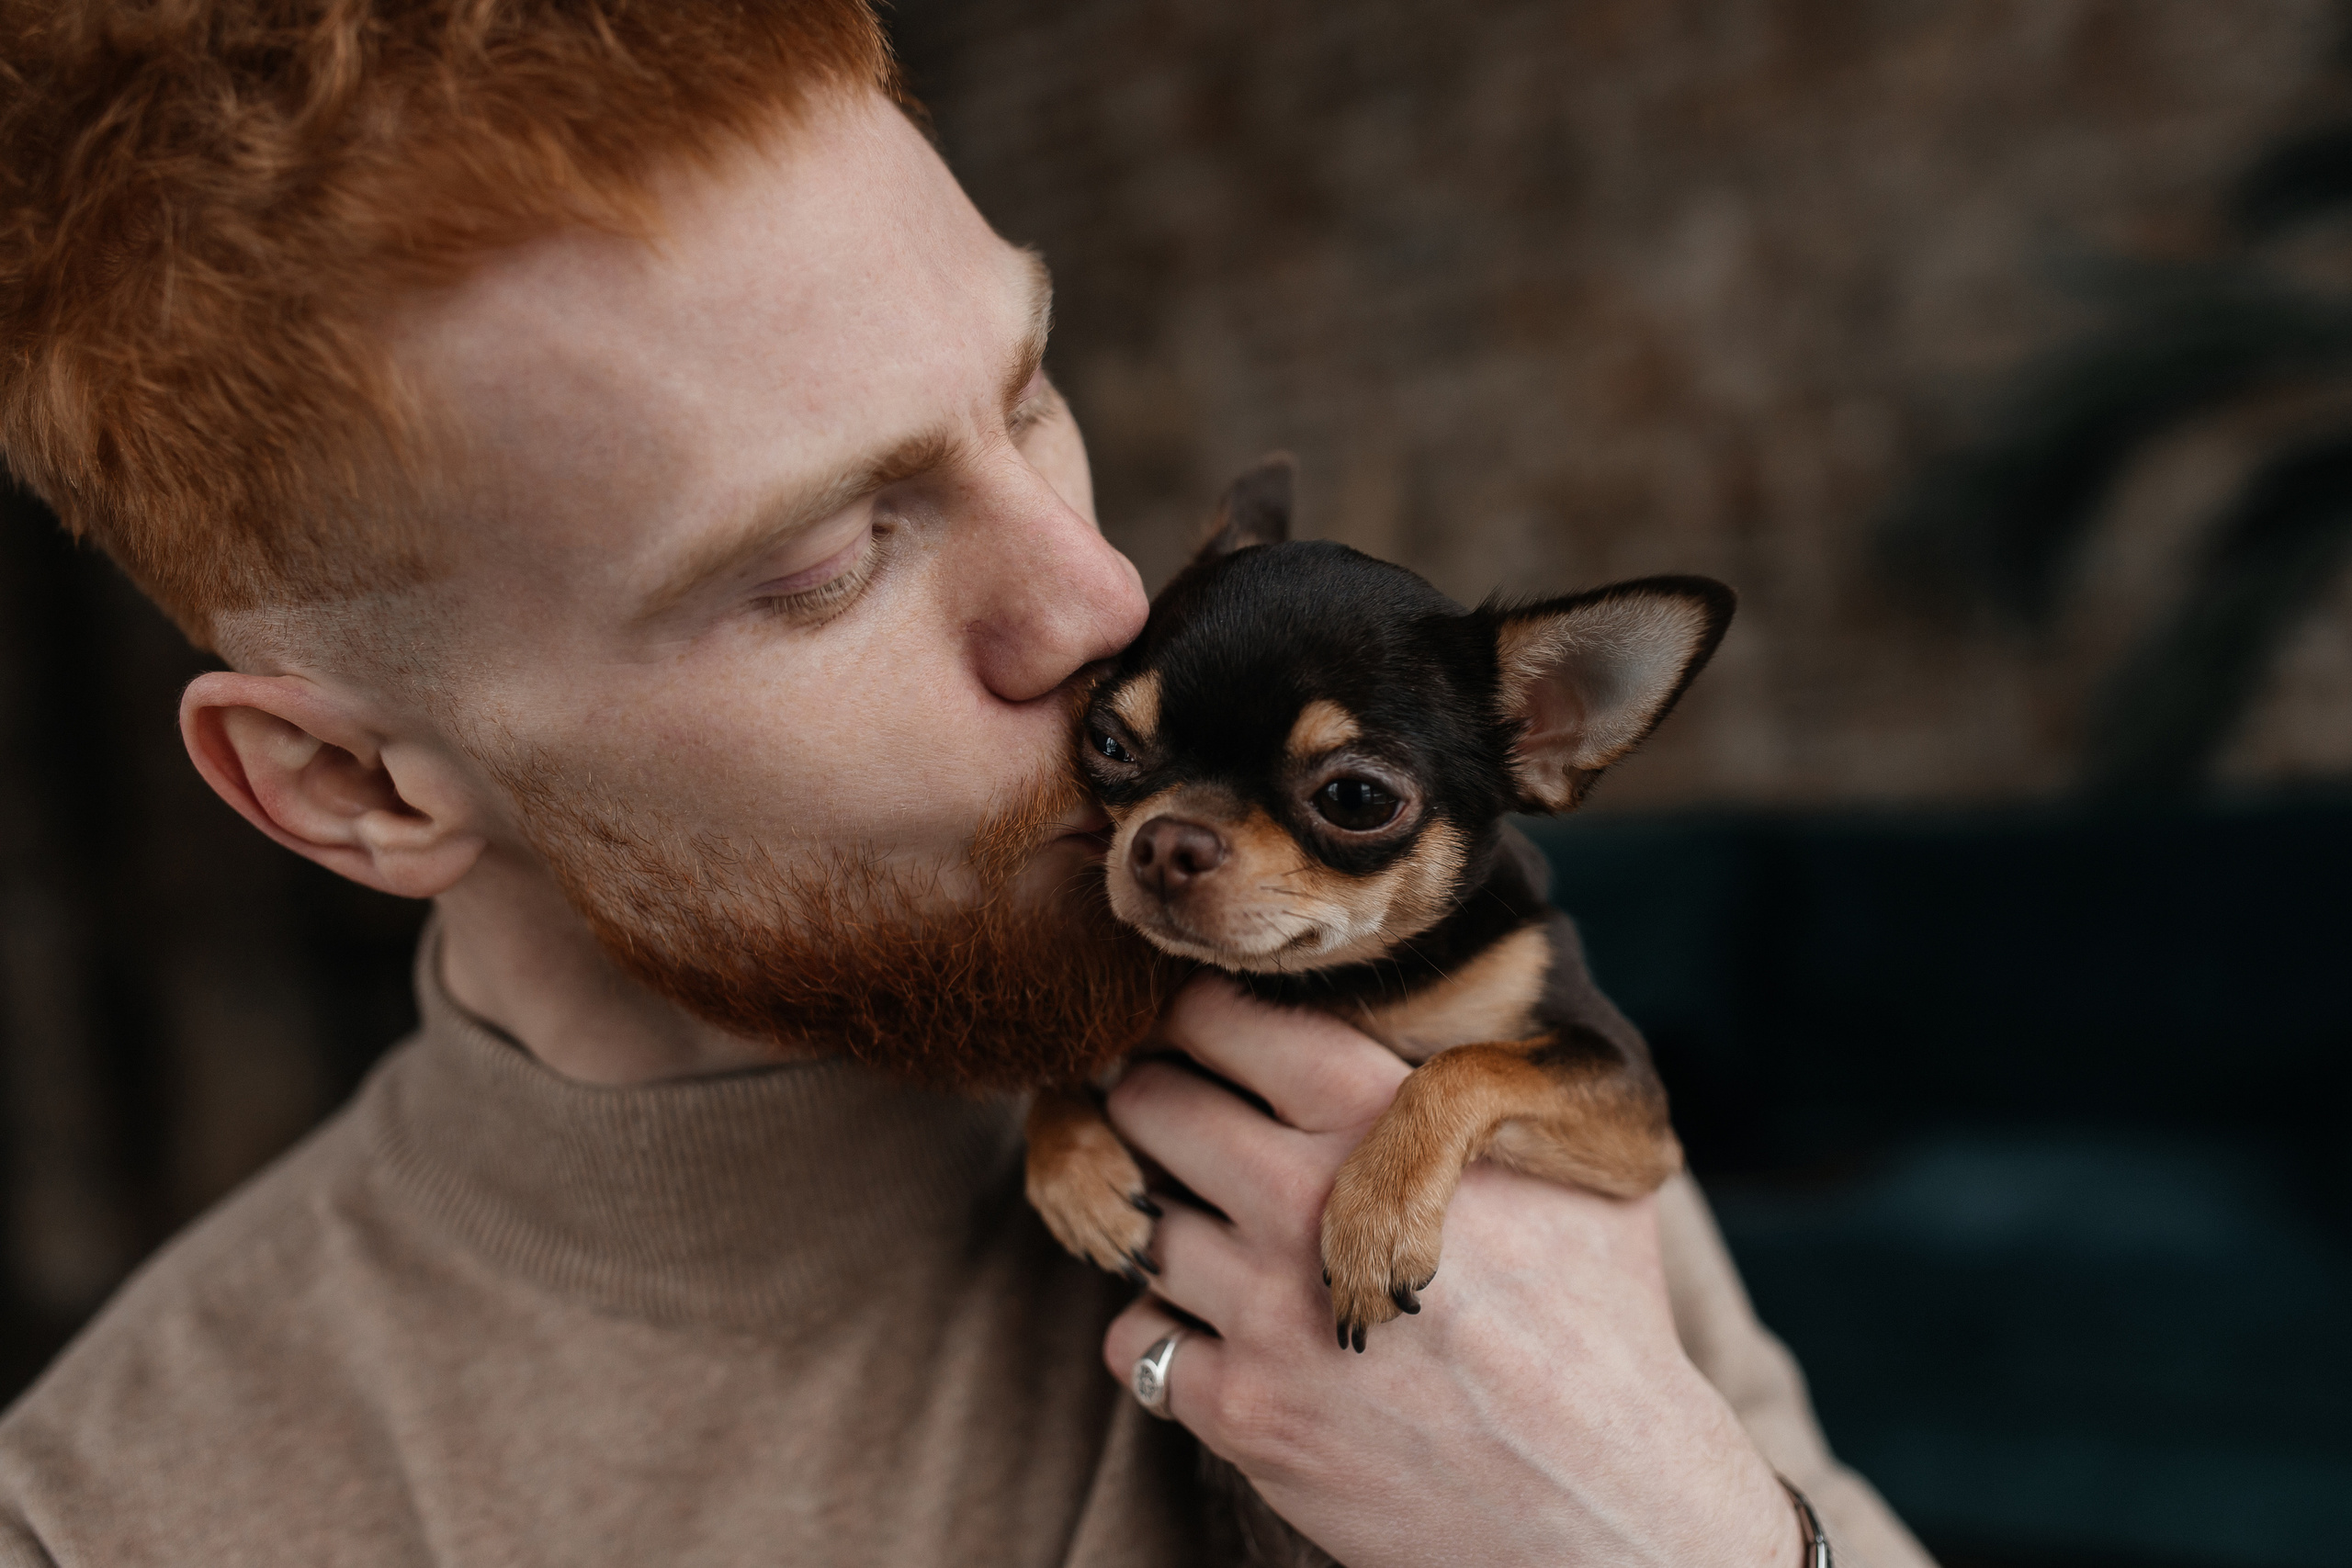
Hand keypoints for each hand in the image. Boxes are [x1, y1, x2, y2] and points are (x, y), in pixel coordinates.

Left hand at [1101, 974, 1798, 1567]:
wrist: (1605, 1505)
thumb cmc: (1603, 1327)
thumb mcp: (1572, 1166)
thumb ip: (1493, 1080)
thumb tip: (1475, 999)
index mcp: (1375, 1114)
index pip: (1217, 1016)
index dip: (1199, 1020)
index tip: (1206, 1040)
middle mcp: (1299, 1198)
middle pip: (1147, 1103)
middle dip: (1158, 1106)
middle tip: (1189, 1130)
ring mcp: (1260, 1309)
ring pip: (1133, 1219)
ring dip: (1167, 1224)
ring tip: (1220, 1238)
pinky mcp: (1239, 1410)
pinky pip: (1132, 1337)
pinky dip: (1166, 1334)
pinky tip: (1228, 1336)